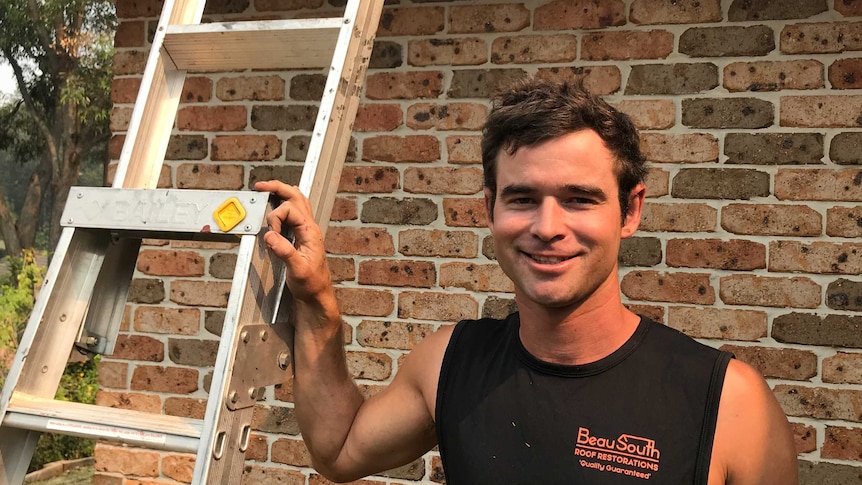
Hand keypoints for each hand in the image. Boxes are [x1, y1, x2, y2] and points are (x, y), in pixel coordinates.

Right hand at [254, 180, 333, 303]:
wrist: (317, 294)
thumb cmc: (311, 284)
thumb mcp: (297, 269)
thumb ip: (284, 251)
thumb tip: (270, 235)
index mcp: (310, 232)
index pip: (290, 210)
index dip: (276, 218)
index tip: (270, 233)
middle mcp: (310, 227)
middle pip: (296, 197)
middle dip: (279, 188)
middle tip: (262, 186)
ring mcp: (307, 230)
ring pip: (297, 201)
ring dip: (282, 193)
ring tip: (268, 189)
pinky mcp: (302, 235)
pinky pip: (295, 211)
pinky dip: (285, 203)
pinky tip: (278, 203)